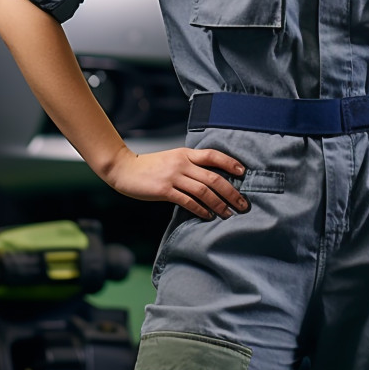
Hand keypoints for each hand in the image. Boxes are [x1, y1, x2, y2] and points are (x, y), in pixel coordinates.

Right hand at [106, 146, 249, 219]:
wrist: (124, 169)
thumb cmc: (150, 166)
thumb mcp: (173, 158)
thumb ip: (190, 164)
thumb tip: (211, 177)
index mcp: (186, 153)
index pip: (213, 155)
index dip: (230, 163)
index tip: (243, 172)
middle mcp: (182, 163)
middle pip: (213, 177)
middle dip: (231, 192)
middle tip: (243, 204)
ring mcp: (173, 177)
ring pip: (203, 191)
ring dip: (219, 204)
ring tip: (228, 213)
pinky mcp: (164, 190)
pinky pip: (187, 201)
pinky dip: (200, 209)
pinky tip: (208, 216)